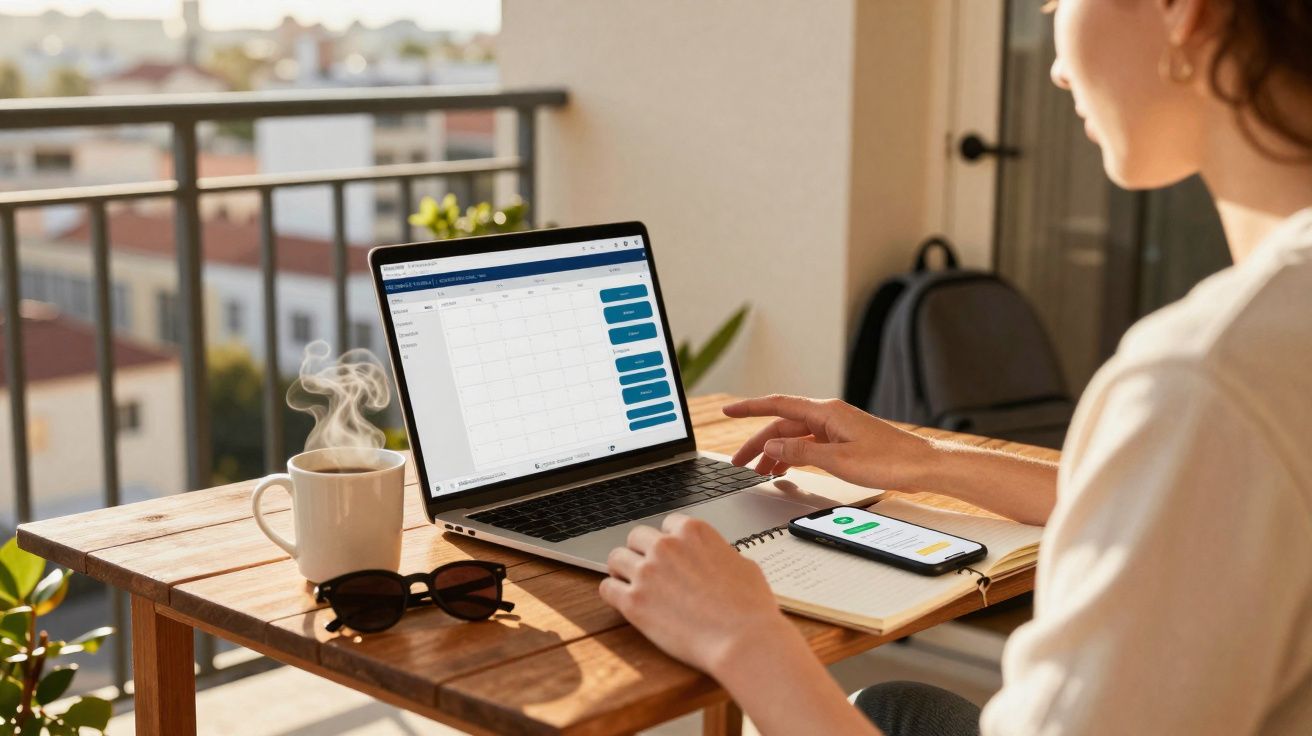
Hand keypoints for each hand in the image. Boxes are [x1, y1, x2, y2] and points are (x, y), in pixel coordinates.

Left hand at [599, 514, 792, 676]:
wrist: (743, 640)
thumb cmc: (750, 607)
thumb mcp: (743, 565)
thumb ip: (719, 554)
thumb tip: (714, 558)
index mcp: (694, 532)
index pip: (667, 523)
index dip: (668, 540)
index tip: (668, 554)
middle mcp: (666, 546)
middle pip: (637, 537)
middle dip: (642, 552)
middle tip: (647, 569)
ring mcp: (647, 572)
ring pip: (616, 558)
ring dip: (622, 570)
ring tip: (629, 583)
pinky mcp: (634, 601)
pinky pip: (607, 588)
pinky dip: (613, 593)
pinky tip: (622, 600)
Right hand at [723, 394, 934, 490]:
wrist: (922, 466)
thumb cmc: (889, 461)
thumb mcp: (838, 460)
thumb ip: (801, 453)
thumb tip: (771, 447)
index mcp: (826, 412)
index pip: (778, 405)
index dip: (749, 408)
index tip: (727, 411)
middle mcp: (829, 416)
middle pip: (783, 426)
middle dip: (758, 444)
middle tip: (738, 464)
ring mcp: (836, 429)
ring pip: (795, 438)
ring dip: (775, 454)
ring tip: (758, 474)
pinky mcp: (844, 442)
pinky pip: (809, 446)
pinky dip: (794, 457)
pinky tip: (785, 470)